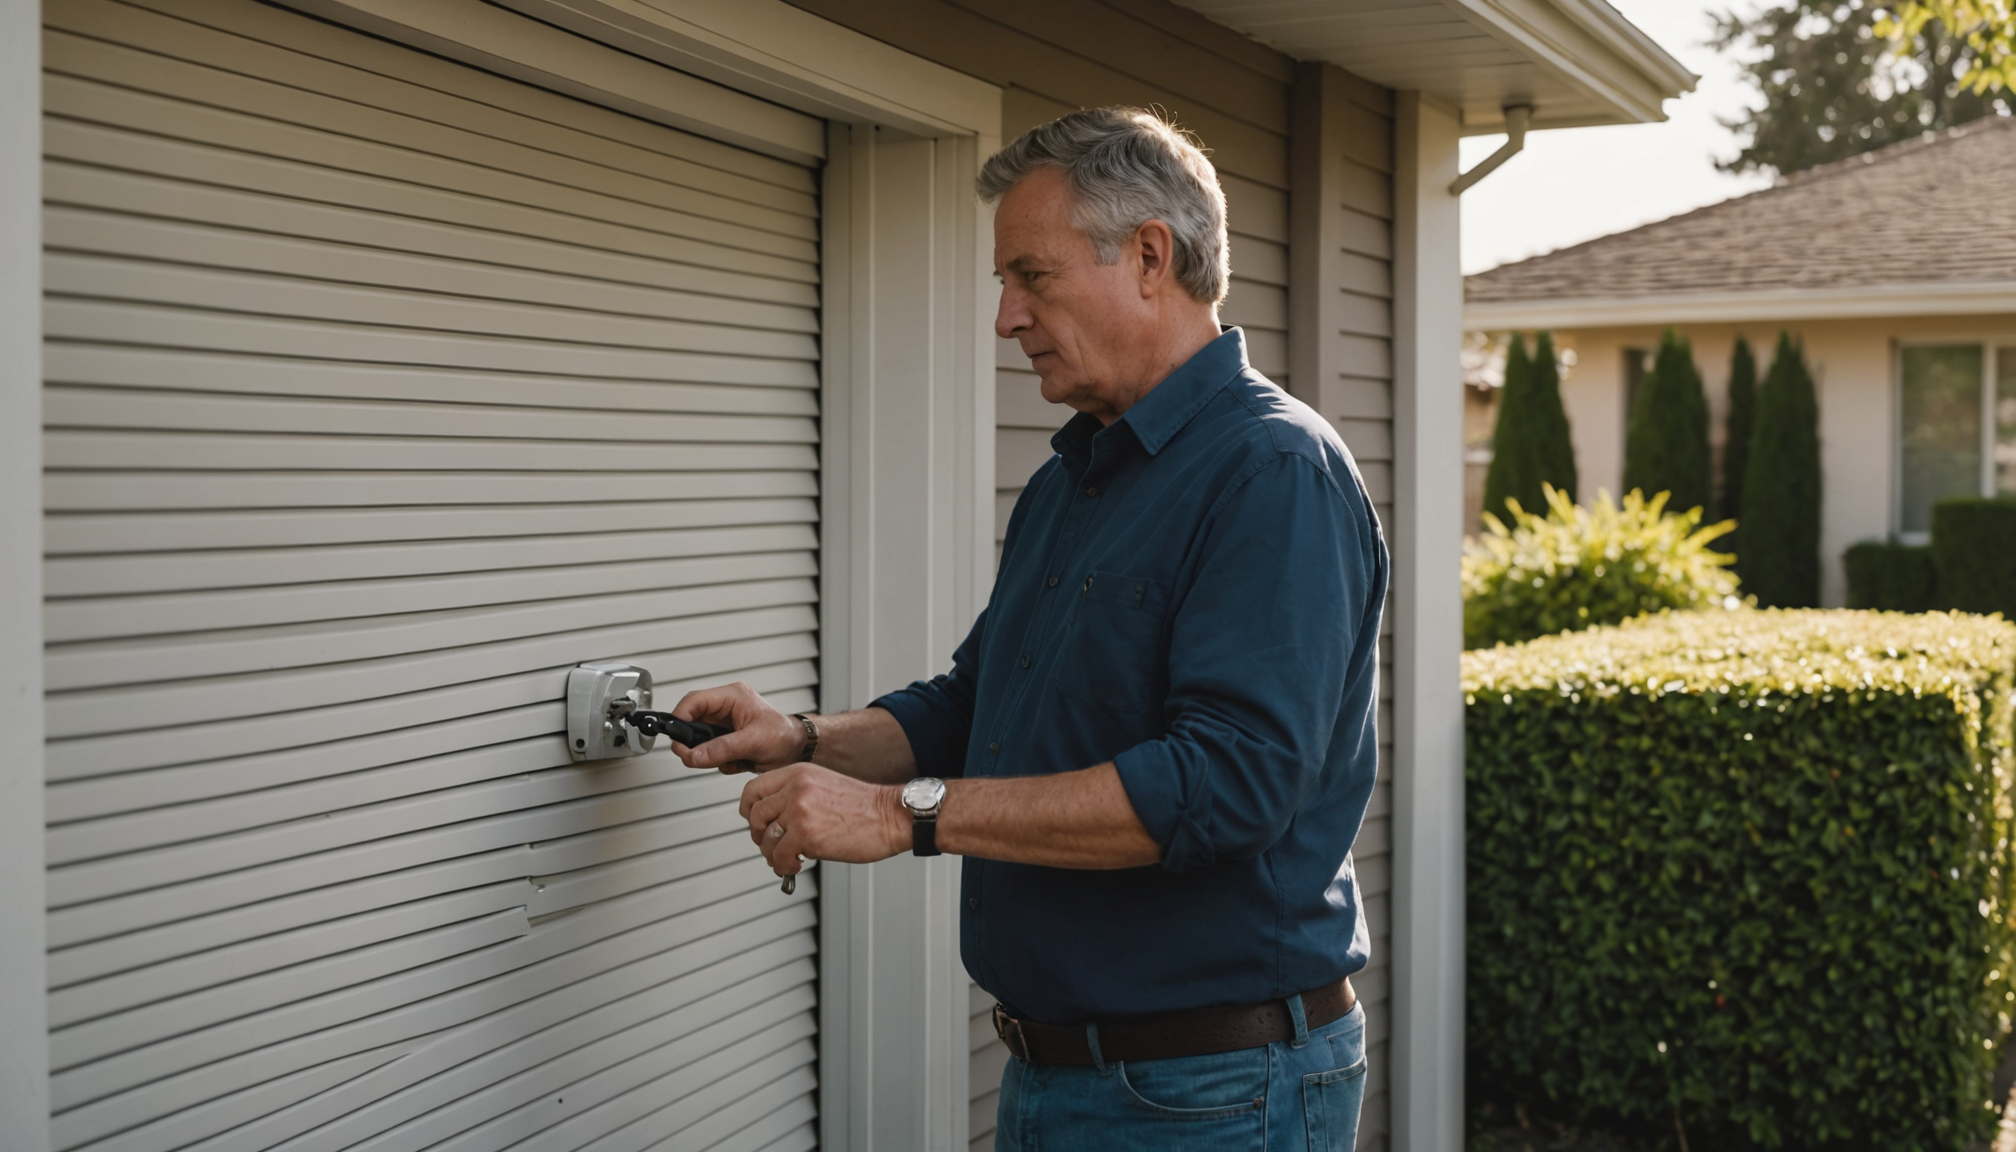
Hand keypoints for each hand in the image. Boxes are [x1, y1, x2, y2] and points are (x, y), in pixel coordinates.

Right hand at [668, 681, 805, 773]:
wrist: (799, 750)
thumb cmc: (784, 736)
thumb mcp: (753, 741)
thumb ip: (722, 748)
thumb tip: (693, 755)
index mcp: (732, 696)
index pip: (694, 701)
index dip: (680, 718)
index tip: (676, 738)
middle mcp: (726, 708)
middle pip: (692, 721)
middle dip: (693, 742)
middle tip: (693, 756)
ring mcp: (725, 725)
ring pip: (699, 740)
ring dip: (710, 754)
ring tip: (731, 759)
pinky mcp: (726, 740)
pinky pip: (710, 752)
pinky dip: (720, 762)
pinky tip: (739, 762)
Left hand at [740, 764, 908, 878]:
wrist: (891, 816)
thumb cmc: (864, 806)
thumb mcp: (824, 784)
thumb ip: (796, 794)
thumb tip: (773, 818)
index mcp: (798, 773)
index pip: (753, 790)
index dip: (749, 811)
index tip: (756, 823)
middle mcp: (795, 789)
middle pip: (755, 816)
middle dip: (760, 836)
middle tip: (771, 845)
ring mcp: (800, 811)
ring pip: (766, 839)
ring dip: (773, 855)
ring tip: (788, 859)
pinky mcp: (807, 835)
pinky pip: (779, 857)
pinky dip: (784, 867)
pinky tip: (798, 864)